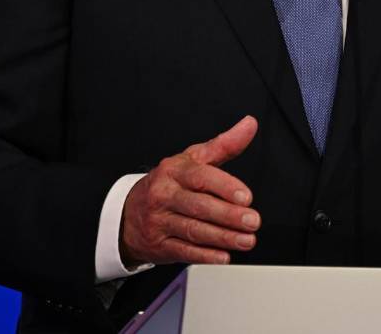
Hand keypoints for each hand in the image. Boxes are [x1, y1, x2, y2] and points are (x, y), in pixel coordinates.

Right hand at [120, 115, 260, 266]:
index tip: (247, 197)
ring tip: (246, 240)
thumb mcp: (192, 159)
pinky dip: (205, 255)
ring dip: (223, 237)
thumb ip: (223, 144)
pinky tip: (223, 256)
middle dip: (228, 215)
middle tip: (252, 222)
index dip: (225, 187)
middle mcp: (164, 194)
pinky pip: (184, 251)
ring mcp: (159, 221)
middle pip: (198, 206)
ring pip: (193, 230)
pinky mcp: (159, 244)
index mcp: (174, 171)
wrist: (128, 214)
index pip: (200, 176)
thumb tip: (249, 125)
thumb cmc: (168, 184)